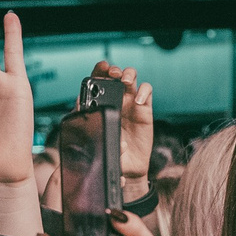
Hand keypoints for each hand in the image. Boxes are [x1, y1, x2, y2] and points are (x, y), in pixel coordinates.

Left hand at [92, 60, 157, 193]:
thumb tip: (88, 115)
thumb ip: (90, 127)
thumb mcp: (94, 140)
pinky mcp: (145, 109)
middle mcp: (115, 99)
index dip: (99, 70)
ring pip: (132, 78)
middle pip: (116, 75)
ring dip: (128, 74)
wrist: (127, 168)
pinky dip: (143, 92)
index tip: (101, 68)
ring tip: (125, 81)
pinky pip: (147, 92)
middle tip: (112, 74)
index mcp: (101, 102)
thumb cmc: (108, 152)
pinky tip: (137, 102)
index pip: (99, 80)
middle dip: (113, 70)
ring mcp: (131, 103)